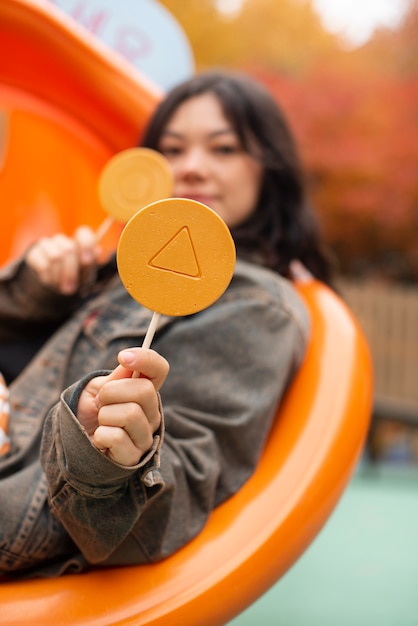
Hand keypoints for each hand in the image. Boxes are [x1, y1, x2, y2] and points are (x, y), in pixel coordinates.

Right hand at [25, 226, 99, 293]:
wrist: (53, 287)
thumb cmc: (74, 279)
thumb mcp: (85, 275)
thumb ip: (90, 264)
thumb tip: (96, 250)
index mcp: (78, 243)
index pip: (83, 234)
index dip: (86, 245)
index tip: (86, 261)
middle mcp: (63, 241)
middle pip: (68, 249)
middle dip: (70, 272)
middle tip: (71, 289)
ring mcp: (47, 245)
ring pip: (54, 256)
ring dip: (58, 276)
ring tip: (60, 286)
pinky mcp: (34, 254)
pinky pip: (42, 264)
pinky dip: (47, 277)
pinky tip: (49, 281)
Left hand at [77, 348, 168, 465]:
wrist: (72, 443)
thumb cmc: (87, 414)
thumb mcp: (96, 388)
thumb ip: (115, 377)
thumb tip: (128, 358)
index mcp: (145, 392)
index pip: (159, 369)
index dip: (146, 359)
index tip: (123, 357)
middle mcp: (151, 414)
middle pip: (144, 390)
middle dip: (111, 392)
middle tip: (100, 402)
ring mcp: (145, 437)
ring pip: (130, 413)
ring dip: (104, 416)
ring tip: (100, 423)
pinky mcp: (133, 457)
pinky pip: (117, 437)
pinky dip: (100, 435)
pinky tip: (100, 441)